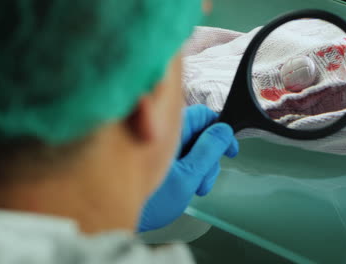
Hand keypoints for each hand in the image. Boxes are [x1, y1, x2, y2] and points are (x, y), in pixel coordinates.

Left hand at [138, 105, 238, 231]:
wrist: (115, 216)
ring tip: (195, 189)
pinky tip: (184, 188)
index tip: (229, 148)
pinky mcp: (152, 157)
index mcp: (168, 128)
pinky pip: (177, 158)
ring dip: (199, 168)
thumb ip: (208, 151)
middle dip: (209, 157)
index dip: (220, 131)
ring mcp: (156, 145)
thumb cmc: (147, 200)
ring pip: (189, 148)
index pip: (203, 115)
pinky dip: (185, 171)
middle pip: (198, 134)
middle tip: (206, 179)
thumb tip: (223, 131)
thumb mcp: (188, 176)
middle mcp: (161, 132)